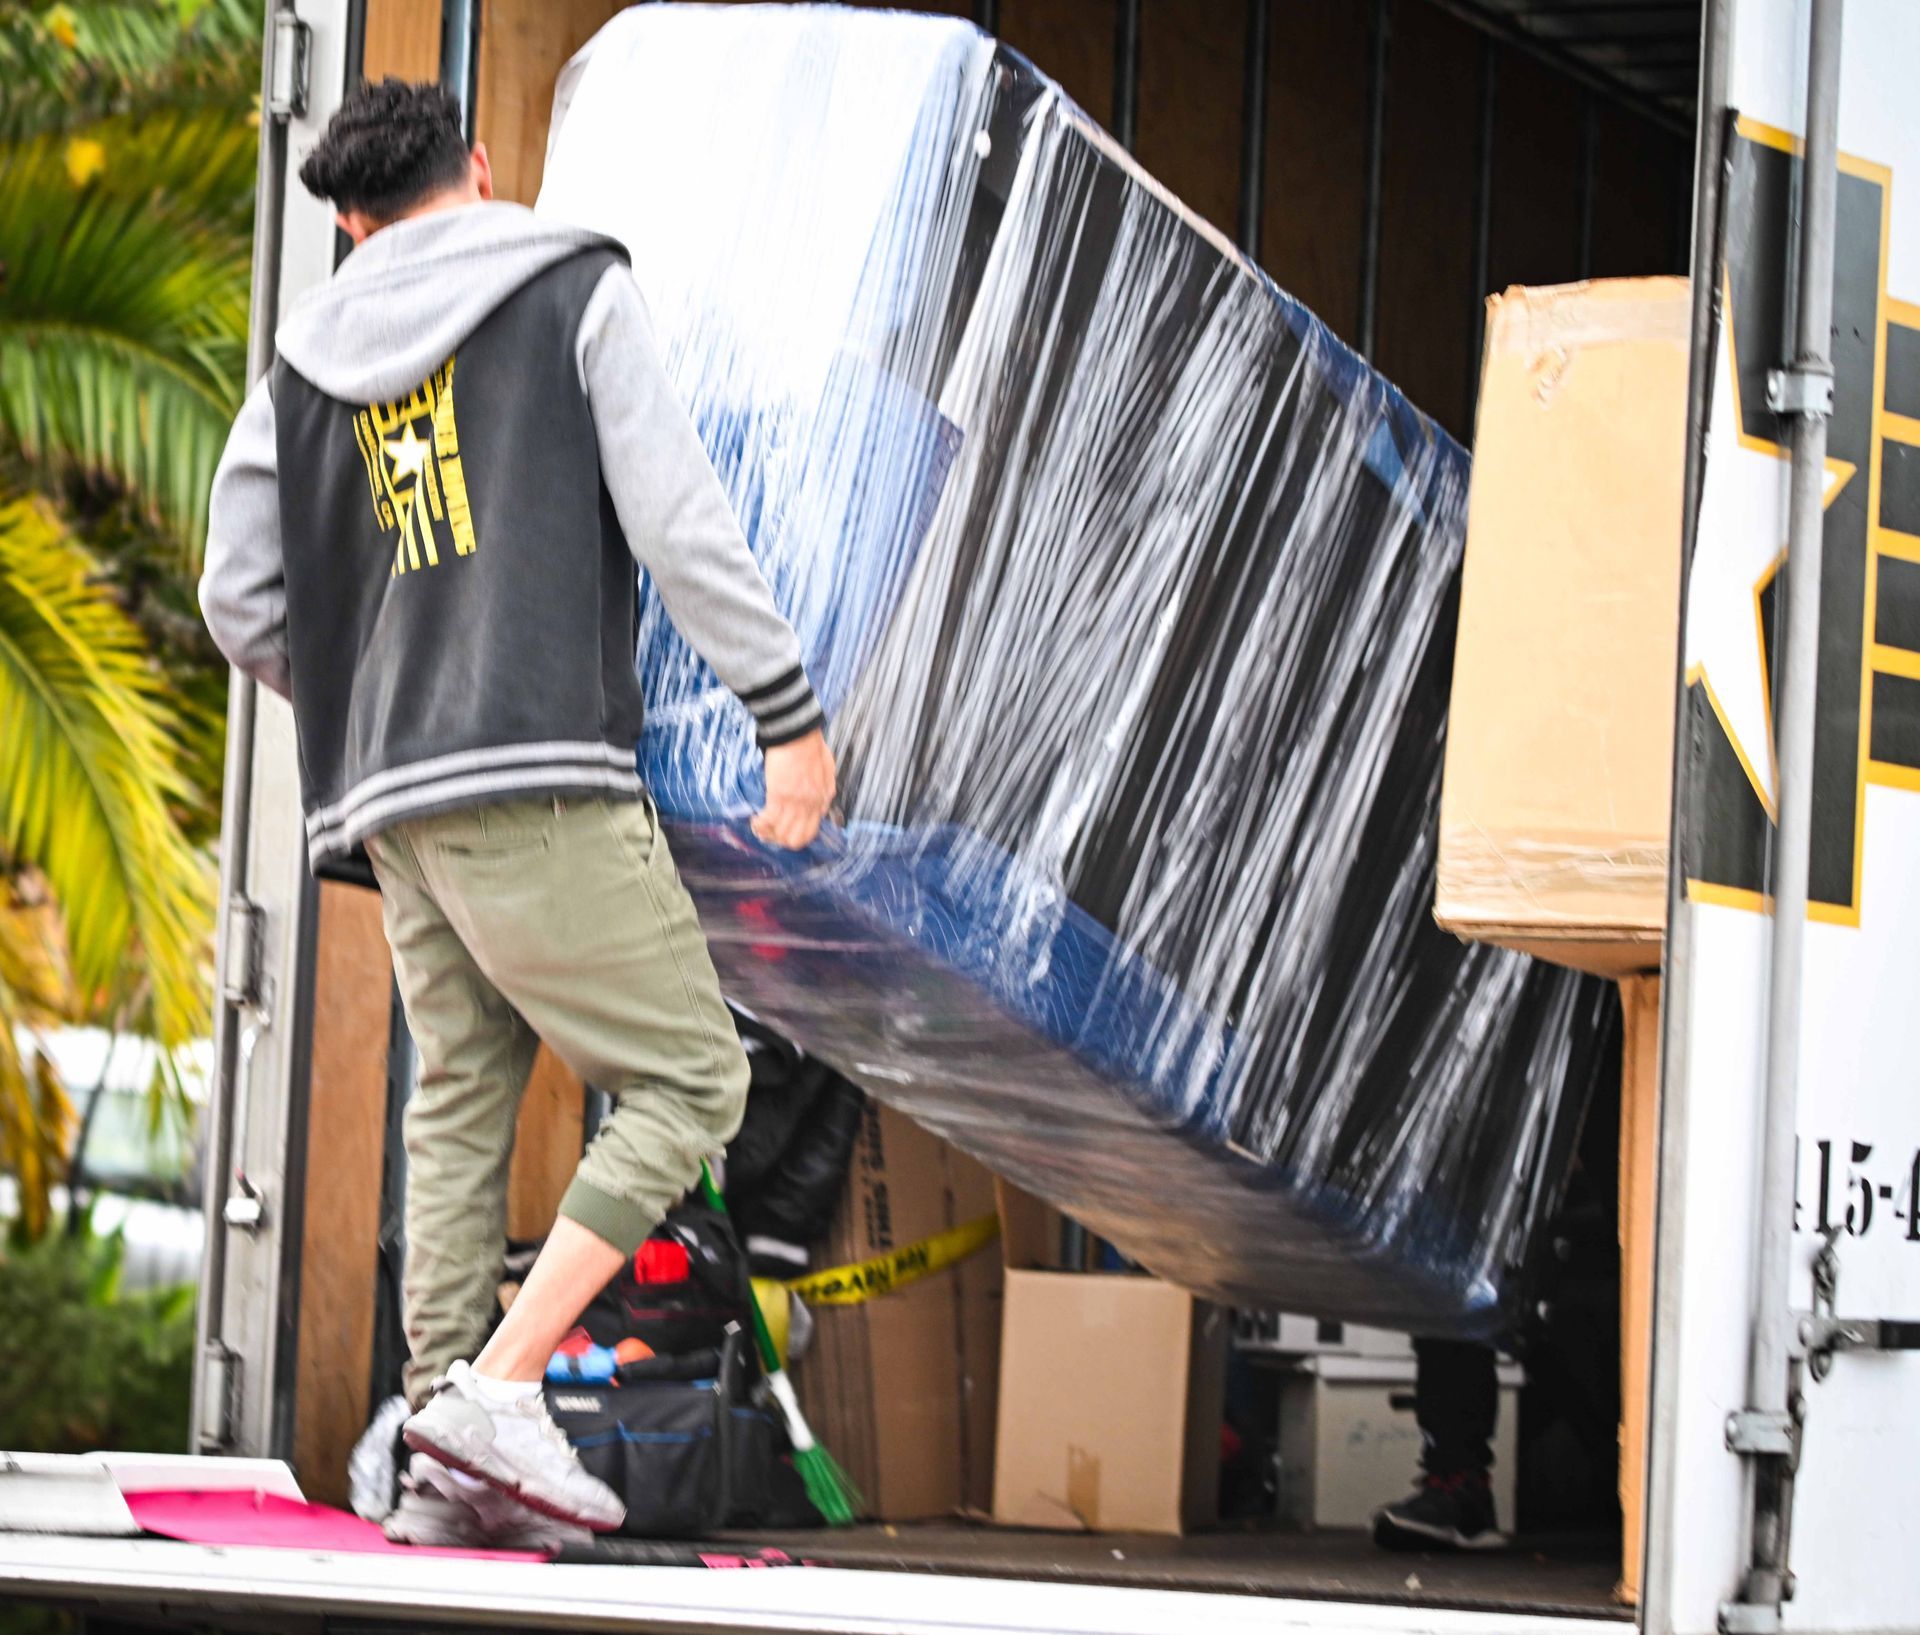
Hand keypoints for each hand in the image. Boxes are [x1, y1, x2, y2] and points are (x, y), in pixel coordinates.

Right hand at [754, 728, 835, 849]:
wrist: (798, 733)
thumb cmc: (810, 745)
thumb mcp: (827, 770)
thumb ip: (825, 788)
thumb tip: (821, 802)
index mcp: (823, 798)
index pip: (812, 831)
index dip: (796, 835)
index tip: (784, 829)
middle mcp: (810, 805)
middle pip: (797, 839)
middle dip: (782, 840)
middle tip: (771, 833)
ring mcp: (795, 802)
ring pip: (782, 834)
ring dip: (768, 834)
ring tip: (760, 827)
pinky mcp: (779, 795)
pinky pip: (769, 821)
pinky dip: (760, 825)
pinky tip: (755, 821)